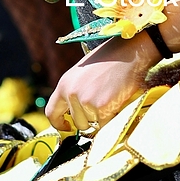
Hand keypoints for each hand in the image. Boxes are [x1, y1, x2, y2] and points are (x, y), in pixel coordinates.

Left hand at [45, 33, 159, 131]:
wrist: (128, 53)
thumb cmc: (109, 60)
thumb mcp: (83, 73)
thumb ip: (76, 91)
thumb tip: (76, 114)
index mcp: (64, 84)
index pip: (51, 112)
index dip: (59, 124)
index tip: (68, 127)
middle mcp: (71, 93)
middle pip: (77, 122)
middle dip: (90, 120)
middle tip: (102, 106)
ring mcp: (86, 100)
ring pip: (92, 124)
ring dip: (102, 118)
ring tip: (110, 98)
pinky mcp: (101, 106)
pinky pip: (105, 124)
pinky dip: (112, 118)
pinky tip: (117, 102)